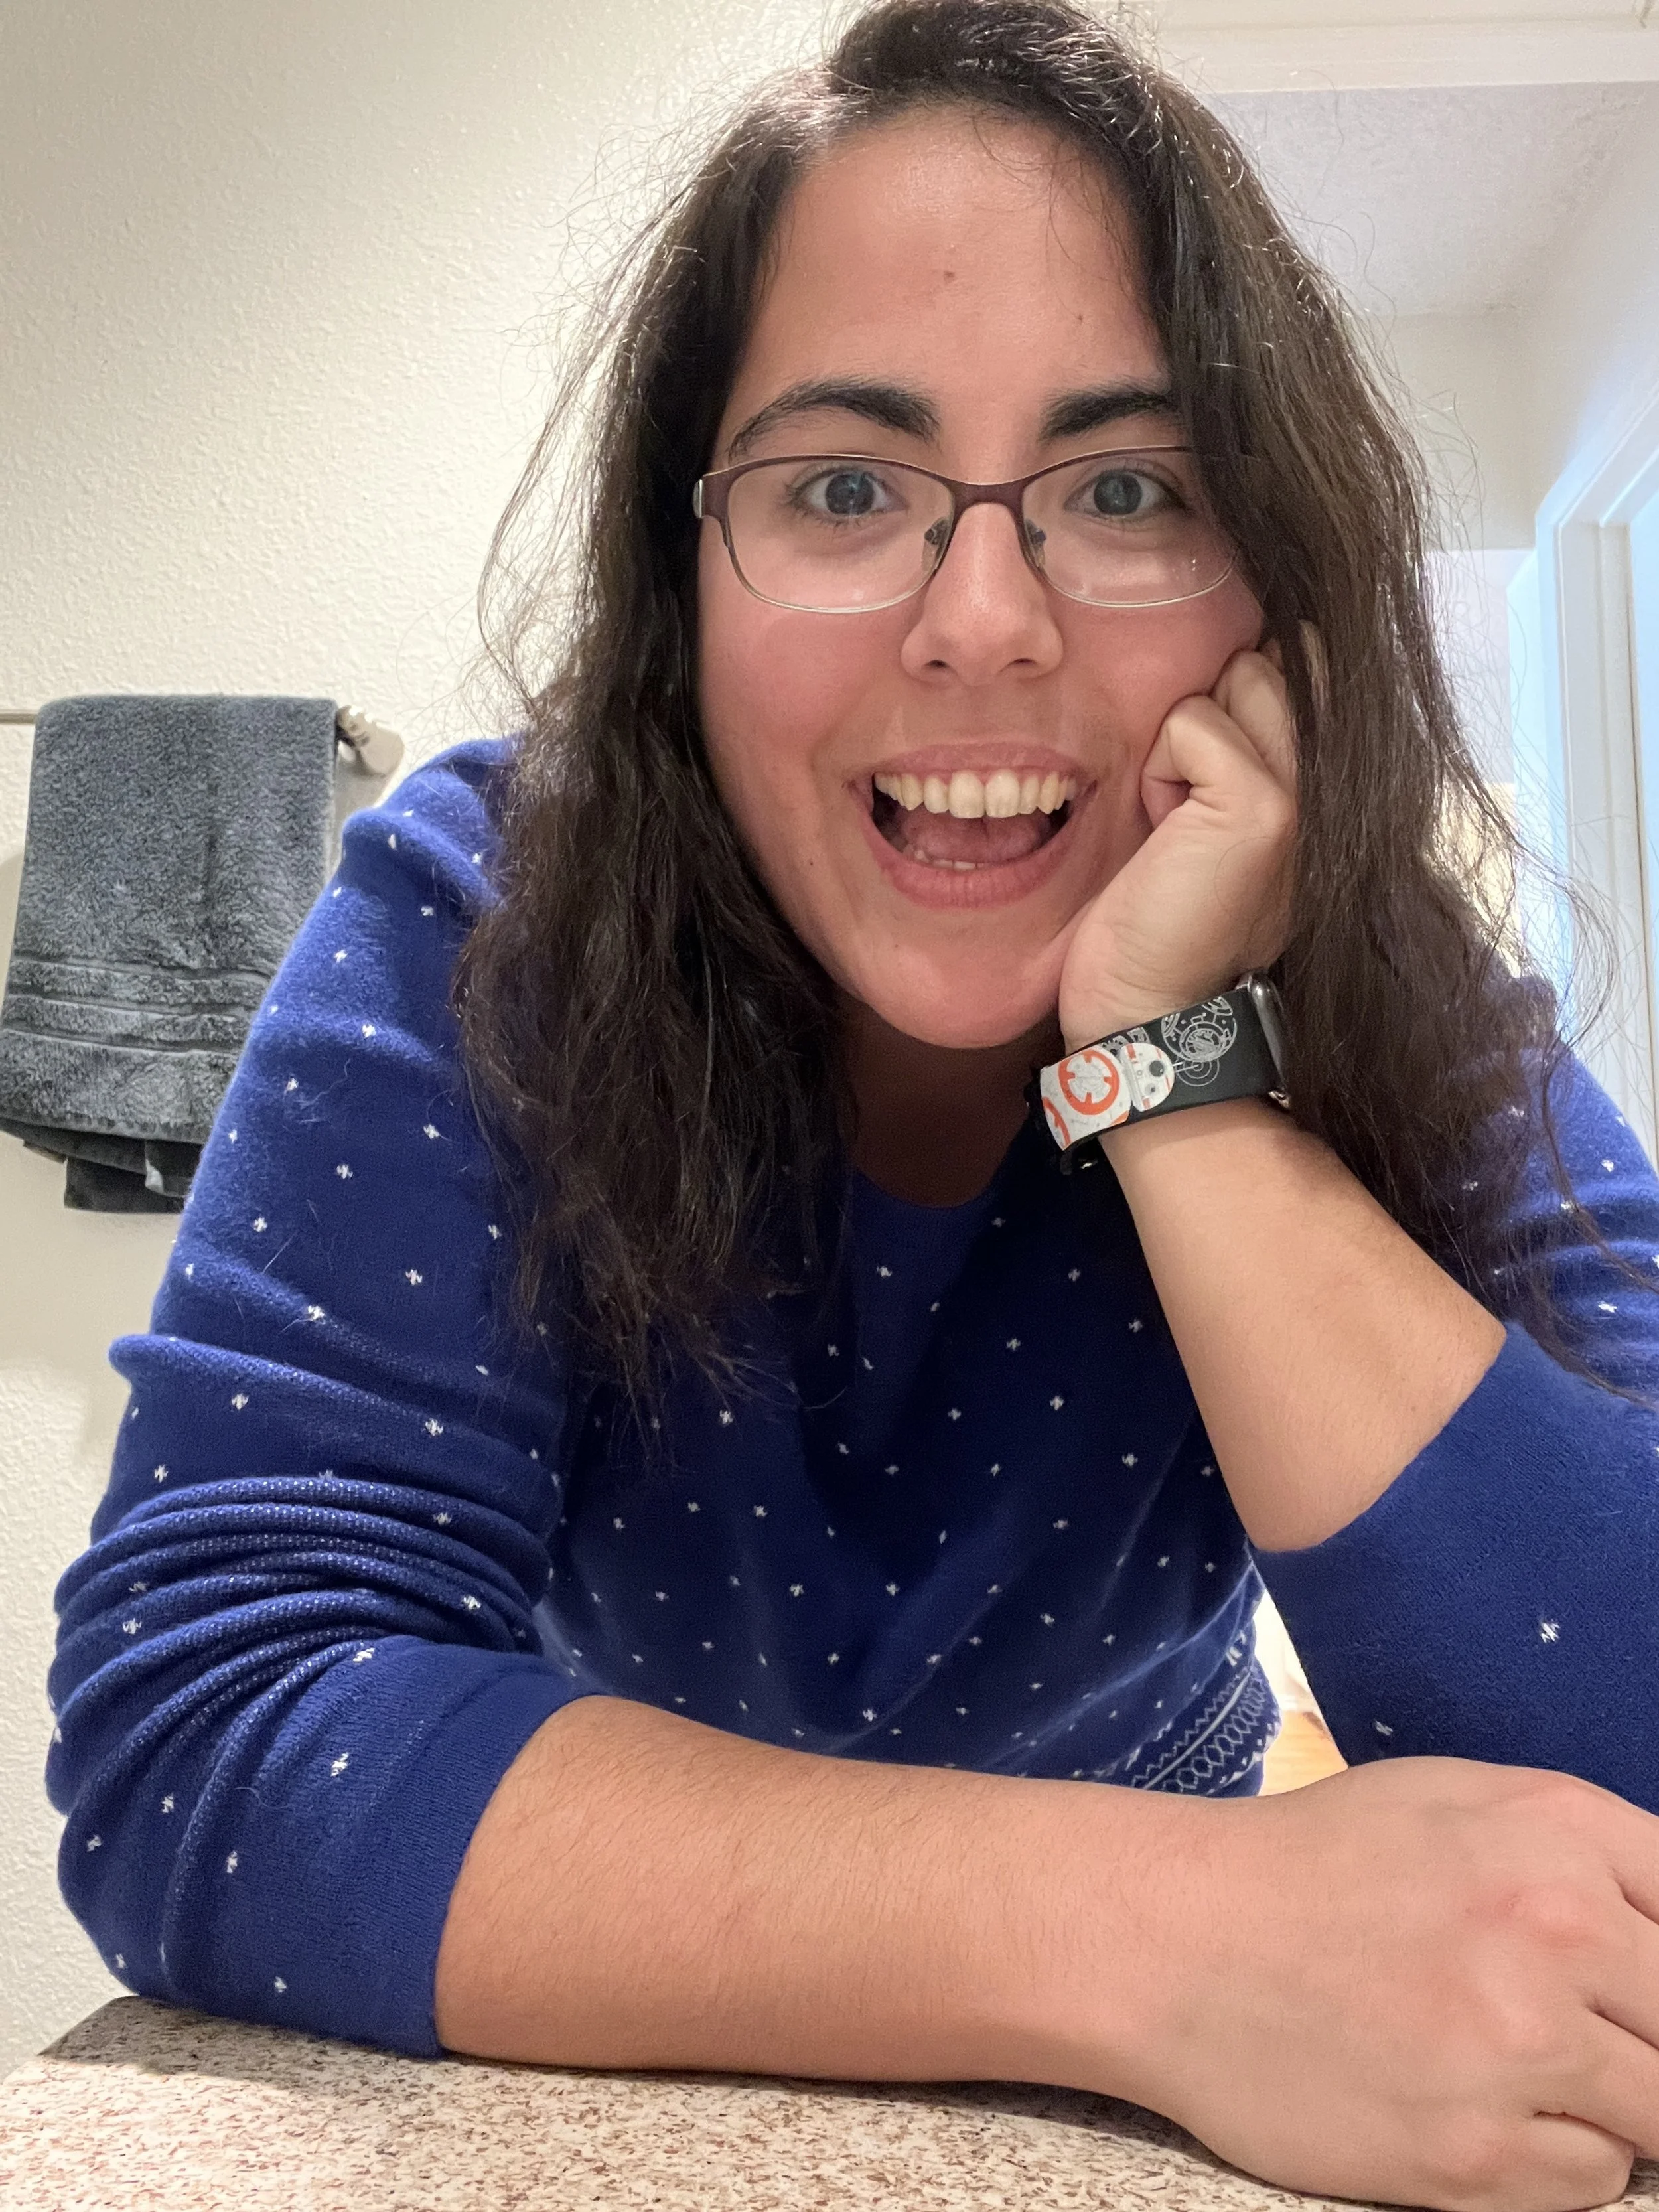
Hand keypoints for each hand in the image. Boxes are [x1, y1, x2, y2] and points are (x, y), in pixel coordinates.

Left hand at [1055, 639, 1301, 1053]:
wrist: (1149, 1007)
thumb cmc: (1164, 915)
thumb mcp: (1220, 820)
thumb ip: (1250, 748)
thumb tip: (1249, 659)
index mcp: (1333, 787)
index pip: (1309, 664)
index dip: (1243, 695)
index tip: (1208, 772)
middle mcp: (1339, 785)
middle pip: (1271, 662)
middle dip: (1213, 715)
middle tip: (1189, 804)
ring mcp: (1307, 793)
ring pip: (1241, 678)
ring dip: (1186, 740)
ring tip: (1180, 817)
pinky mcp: (1263, 806)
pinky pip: (1193, 724)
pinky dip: (1161, 770)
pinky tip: (1165, 830)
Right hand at [1120, 1756, 1658, 2211]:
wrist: (1177, 1941)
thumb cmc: (1317, 1865)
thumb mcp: (1455, 1799)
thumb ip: (1585, 1846)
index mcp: (1554, 1835)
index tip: (1644, 1993)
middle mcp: (1552, 1932)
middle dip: (1655, 2034)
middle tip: (1593, 2033)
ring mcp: (1516, 2050)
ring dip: (1622, 2103)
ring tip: (1544, 2071)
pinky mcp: (1473, 2156)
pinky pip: (1596, 2184)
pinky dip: (1566, 2157)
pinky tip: (1493, 2109)